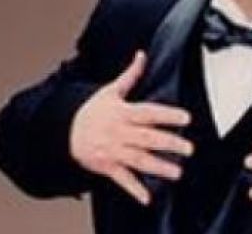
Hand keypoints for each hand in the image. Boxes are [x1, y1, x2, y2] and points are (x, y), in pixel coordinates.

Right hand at [70, 50, 192, 204]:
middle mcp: (119, 132)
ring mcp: (113, 151)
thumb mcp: (111, 91)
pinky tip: (148, 197)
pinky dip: (134, 189)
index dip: (167, 115)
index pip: (149, 113)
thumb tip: (142, 54)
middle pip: (147, 138)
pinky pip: (122, 179)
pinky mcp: (107, 166)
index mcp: (123, 112)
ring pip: (138, 160)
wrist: (63, 131)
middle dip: (168, 144)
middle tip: (188, 148)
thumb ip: (131, 75)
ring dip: (158, 167)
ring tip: (177, 172)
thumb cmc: (92, 110)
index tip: (186, 118)